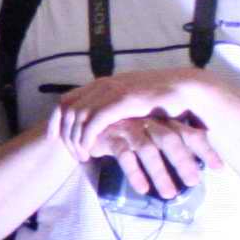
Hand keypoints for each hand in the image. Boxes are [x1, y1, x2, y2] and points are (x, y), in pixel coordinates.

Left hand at [51, 67, 222, 156]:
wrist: (185, 89)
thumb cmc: (161, 99)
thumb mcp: (130, 102)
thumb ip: (113, 107)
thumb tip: (99, 121)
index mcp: (102, 83)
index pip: (67, 99)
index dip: (56, 119)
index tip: (54, 138)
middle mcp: (103, 84)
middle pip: (67, 109)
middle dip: (64, 134)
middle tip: (72, 154)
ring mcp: (112, 91)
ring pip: (78, 116)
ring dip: (75, 139)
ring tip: (83, 156)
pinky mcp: (123, 101)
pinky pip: (94, 121)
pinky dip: (87, 138)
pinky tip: (91, 151)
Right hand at [90, 112, 218, 199]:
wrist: (87, 125)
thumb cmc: (125, 135)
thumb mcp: (151, 139)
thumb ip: (170, 149)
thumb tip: (194, 171)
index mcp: (163, 122)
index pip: (190, 134)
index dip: (206, 150)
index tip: (219, 169)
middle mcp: (149, 123)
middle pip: (171, 140)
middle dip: (184, 161)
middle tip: (193, 183)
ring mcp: (129, 128)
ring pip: (148, 149)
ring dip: (160, 173)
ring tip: (169, 194)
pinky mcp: (110, 137)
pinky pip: (124, 155)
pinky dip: (134, 172)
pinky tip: (142, 189)